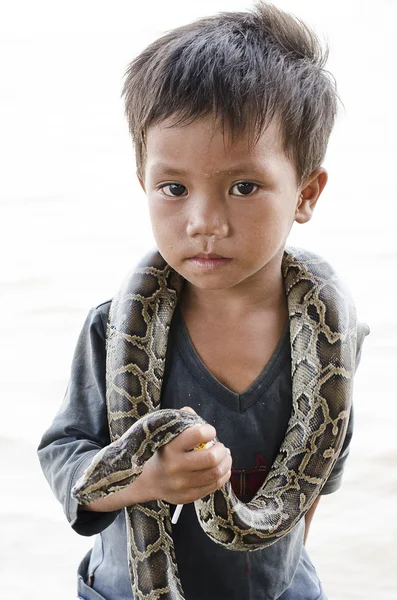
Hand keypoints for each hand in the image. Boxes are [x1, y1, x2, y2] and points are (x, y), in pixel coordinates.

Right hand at [82, 407, 231, 511]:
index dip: (209, 430)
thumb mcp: (162, 432)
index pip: (198, 435)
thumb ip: (179, 419)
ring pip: (215, 474)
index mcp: (169, 447)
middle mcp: (175, 467)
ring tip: (225, 456)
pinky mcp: (187, 496)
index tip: (209, 431)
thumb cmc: (157, 452)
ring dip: (226, 463)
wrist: (142, 481)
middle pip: (211, 458)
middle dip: (222, 450)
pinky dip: (222, 476)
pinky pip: (213, 487)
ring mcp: (181, 485)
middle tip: (221, 446)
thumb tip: (194, 415)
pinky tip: (221, 470)